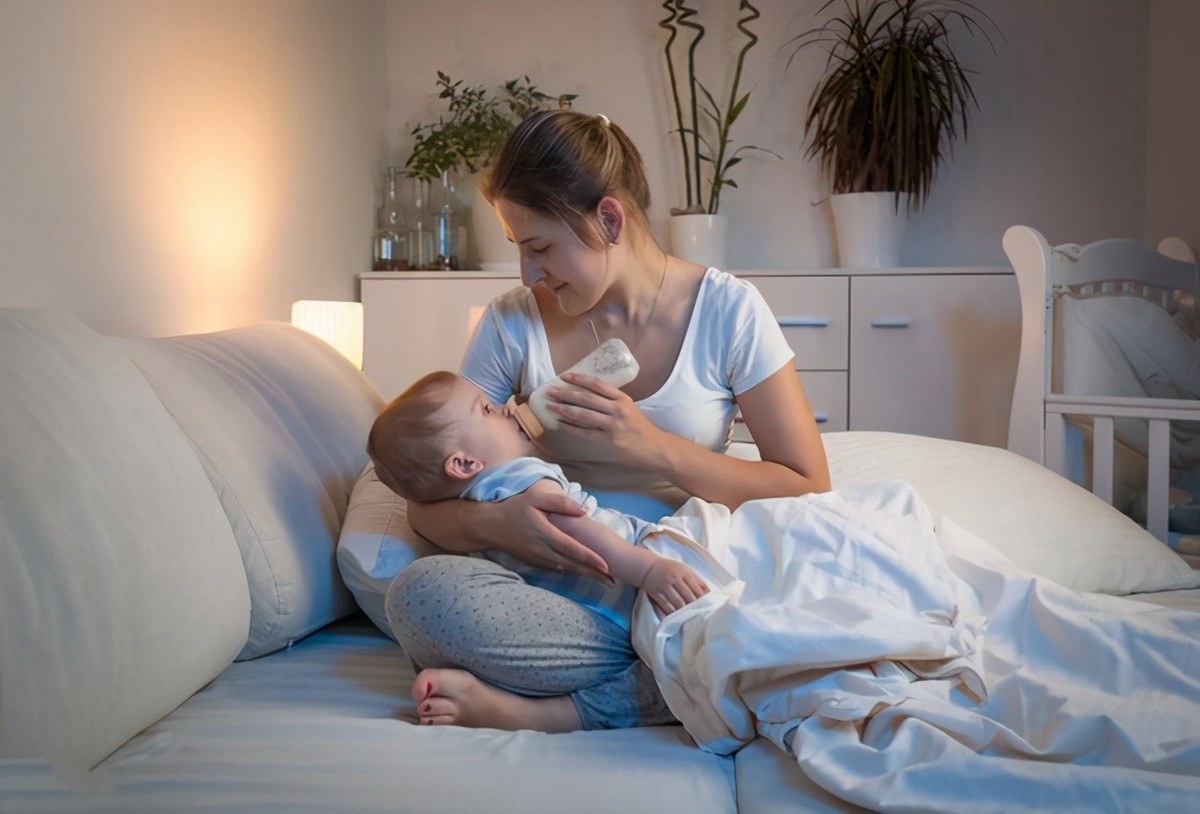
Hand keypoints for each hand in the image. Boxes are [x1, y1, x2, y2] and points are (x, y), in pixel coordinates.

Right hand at [493, 487, 610, 579]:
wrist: (489, 527)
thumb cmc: (514, 509)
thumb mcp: (536, 498)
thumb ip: (561, 502)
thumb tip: (584, 510)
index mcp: (545, 534)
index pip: (572, 549)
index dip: (590, 558)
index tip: (607, 566)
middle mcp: (542, 550)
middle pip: (573, 564)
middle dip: (593, 573)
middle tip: (613, 579)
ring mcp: (538, 559)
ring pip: (565, 569)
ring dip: (584, 575)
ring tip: (603, 580)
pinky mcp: (534, 563)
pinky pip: (556, 569)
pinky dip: (571, 572)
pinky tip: (583, 573)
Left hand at [545, 372, 662, 467]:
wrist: (655, 447)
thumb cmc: (640, 426)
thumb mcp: (629, 407)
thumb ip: (611, 401)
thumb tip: (586, 394)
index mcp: (622, 398)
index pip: (598, 384)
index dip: (580, 379)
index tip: (564, 376)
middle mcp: (617, 410)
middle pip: (587, 399)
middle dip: (566, 394)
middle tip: (551, 391)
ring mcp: (613, 426)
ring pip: (584, 415)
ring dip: (565, 410)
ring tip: (551, 406)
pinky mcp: (609, 440)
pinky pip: (586, 433)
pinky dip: (572, 428)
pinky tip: (561, 424)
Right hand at [641, 558, 708, 615]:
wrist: (648, 567)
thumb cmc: (670, 568)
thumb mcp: (684, 569)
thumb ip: (696, 580)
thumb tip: (708, 592)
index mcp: (683, 572)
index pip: (696, 588)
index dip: (702, 598)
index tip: (706, 604)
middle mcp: (674, 579)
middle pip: (688, 596)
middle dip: (694, 605)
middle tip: (698, 611)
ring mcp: (665, 587)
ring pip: (678, 603)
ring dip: (684, 610)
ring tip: (688, 614)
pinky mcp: (657, 594)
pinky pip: (667, 606)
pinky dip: (673, 612)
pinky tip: (677, 614)